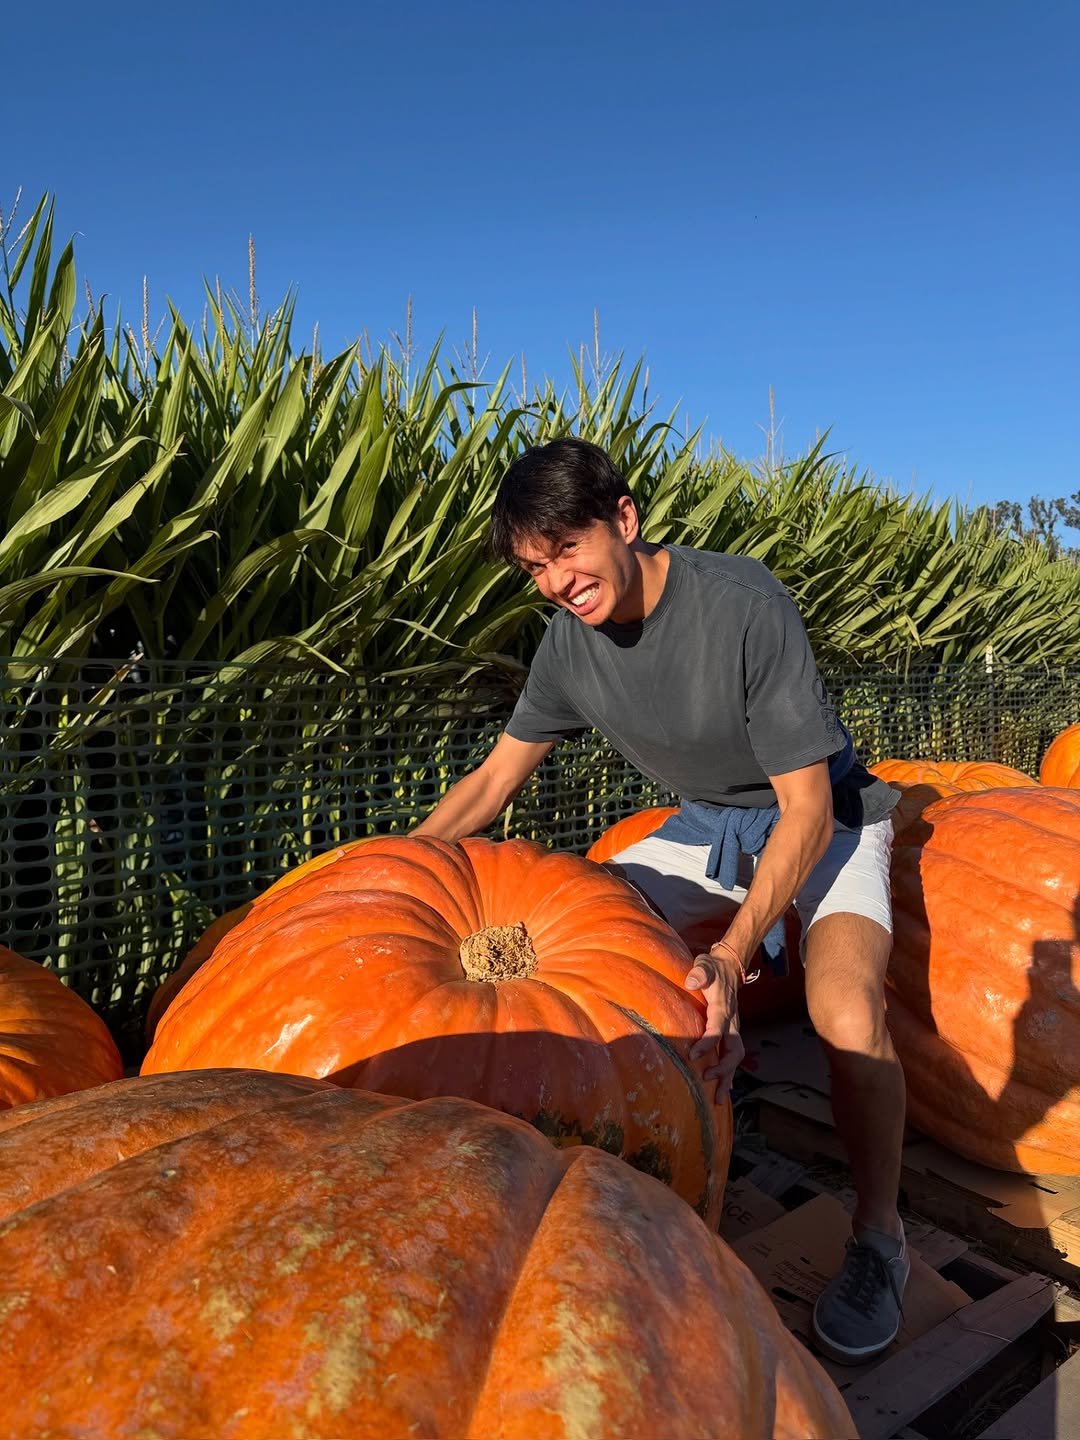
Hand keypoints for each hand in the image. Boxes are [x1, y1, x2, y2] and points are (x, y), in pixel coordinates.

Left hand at [684, 950, 743, 1103]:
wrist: (729, 969)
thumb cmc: (713, 968)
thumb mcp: (706, 965)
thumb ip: (700, 972)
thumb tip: (692, 981)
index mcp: (723, 1008)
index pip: (717, 1029)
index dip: (707, 1044)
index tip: (692, 1055)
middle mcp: (732, 1022)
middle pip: (734, 1050)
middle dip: (722, 1068)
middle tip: (705, 1079)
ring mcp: (733, 1030)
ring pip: (734, 1058)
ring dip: (727, 1078)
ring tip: (717, 1099)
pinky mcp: (730, 1034)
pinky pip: (731, 1057)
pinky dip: (728, 1074)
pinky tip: (722, 1090)